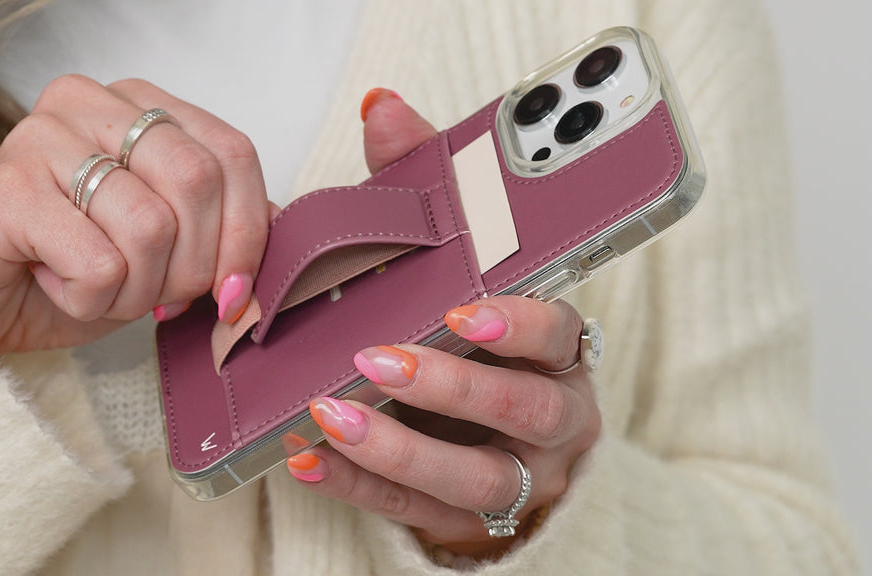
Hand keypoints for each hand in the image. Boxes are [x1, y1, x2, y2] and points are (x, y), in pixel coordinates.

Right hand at [0, 75, 269, 352]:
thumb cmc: (73, 266)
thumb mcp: (167, 247)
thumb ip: (224, 228)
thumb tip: (283, 231)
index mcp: (141, 105)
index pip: (233, 153)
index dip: (248, 231)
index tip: (234, 290)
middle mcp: (93, 104)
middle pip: (198, 181)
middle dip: (194, 265)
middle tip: (161, 296)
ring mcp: (45, 137)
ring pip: (151, 228)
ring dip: (138, 289)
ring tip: (99, 287)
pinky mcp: (8, 188)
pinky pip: (99, 262)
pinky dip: (91, 299)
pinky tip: (57, 284)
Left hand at [286, 92, 601, 559]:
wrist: (504, 435)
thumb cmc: (482, 337)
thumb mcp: (463, 261)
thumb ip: (429, 184)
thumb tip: (382, 108)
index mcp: (558, 350)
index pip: (560, 334)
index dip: (519, 324)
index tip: (463, 309)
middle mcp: (553, 416)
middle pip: (521, 408)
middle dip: (451, 387)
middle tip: (376, 358)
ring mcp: (517, 475)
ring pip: (475, 476)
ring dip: (401, 448)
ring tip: (331, 414)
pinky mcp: (470, 516)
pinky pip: (418, 511)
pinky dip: (363, 486)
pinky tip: (310, 460)